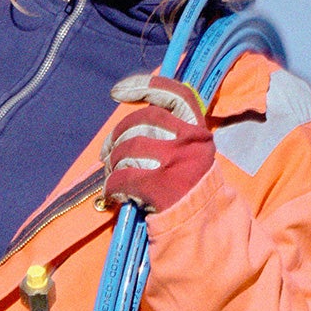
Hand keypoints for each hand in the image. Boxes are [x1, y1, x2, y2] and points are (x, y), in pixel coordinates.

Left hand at [102, 75, 213, 213]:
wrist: (203, 224)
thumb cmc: (188, 186)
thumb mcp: (190, 153)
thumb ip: (170, 131)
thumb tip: (126, 124)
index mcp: (198, 130)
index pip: (174, 94)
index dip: (144, 86)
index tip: (118, 91)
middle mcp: (190, 141)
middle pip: (141, 121)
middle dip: (118, 135)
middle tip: (107, 152)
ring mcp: (175, 162)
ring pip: (128, 149)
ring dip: (114, 163)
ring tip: (114, 175)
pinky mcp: (159, 185)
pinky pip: (122, 177)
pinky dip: (112, 185)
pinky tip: (113, 193)